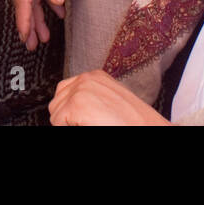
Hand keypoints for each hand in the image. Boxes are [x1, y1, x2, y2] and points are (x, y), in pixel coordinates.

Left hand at [49, 70, 170, 125]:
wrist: (148, 128)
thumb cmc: (134, 122)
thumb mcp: (110, 101)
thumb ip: (92, 99)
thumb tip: (74, 110)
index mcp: (95, 76)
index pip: (65, 90)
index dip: (70, 110)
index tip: (81, 119)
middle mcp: (86, 79)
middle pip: (57, 100)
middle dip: (66, 116)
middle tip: (86, 124)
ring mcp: (80, 90)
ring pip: (55, 112)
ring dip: (67, 122)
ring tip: (90, 124)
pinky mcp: (76, 105)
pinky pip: (57, 122)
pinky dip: (68, 128)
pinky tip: (89, 127)